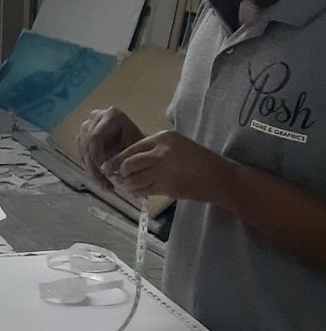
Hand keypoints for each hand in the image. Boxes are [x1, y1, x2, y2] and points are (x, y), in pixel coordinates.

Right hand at [77, 108, 144, 190]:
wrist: (140, 146)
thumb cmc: (141, 147)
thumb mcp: (134, 151)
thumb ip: (120, 158)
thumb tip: (107, 171)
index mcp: (112, 115)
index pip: (95, 137)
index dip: (97, 157)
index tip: (106, 173)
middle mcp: (97, 116)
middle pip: (87, 145)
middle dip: (95, 168)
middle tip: (105, 185)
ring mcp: (88, 124)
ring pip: (83, 151)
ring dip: (91, 170)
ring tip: (104, 185)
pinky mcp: (84, 135)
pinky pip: (81, 154)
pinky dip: (89, 167)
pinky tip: (99, 178)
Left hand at [105, 130, 235, 201]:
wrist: (221, 178)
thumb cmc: (200, 161)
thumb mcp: (177, 146)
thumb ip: (155, 150)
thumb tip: (129, 160)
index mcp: (163, 137)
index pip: (132, 148)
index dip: (118, 159)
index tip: (109, 166)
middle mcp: (161, 151)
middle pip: (129, 163)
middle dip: (120, 173)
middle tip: (118, 178)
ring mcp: (164, 169)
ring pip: (134, 179)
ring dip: (128, 185)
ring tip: (128, 186)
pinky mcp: (167, 186)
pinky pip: (144, 190)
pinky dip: (137, 192)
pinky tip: (138, 193)